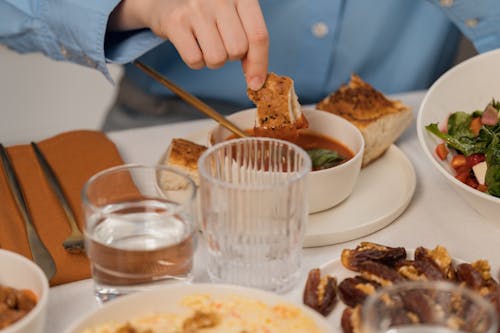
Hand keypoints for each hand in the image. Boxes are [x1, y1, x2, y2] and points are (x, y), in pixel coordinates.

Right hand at [109, 0, 268, 89]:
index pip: (258, 35)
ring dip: (212, 60)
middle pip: (238, 50)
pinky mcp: (175, 21)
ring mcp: (196, 8)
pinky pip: (194, 60)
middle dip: (230, 56)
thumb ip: (249, 39)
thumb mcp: (233, 15)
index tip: (256, 83)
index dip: (259, 64)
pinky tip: (191, 44)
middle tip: (220, 44)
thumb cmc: (205, 10)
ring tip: (204, 43)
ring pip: (217, 58)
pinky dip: (195, 61)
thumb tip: (256, 79)